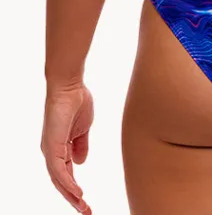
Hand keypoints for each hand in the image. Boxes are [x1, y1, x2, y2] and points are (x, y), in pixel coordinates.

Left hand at [41, 82, 93, 213]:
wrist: (70, 85)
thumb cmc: (76, 101)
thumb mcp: (83, 128)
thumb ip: (81, 145)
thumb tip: (80, 163)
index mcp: (59, 146)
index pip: (66, 173)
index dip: (74, 188)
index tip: (85, 200)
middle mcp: (51, 151)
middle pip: (61, 181)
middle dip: (73, 198)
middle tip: (85, 211)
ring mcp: (50, 149)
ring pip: (59, 180)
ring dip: (71, 196)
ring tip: (83, 207)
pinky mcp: (51, 146)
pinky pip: (59, 171)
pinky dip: (68, 184)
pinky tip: (78, 193)